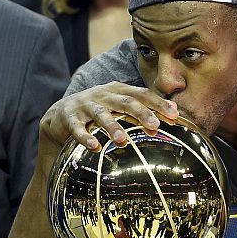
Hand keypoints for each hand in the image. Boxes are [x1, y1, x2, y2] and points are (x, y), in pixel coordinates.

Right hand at [38, 81, 177, 156]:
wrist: (61, 114)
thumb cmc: (100, 111)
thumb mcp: (121, 107)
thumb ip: (145, 108)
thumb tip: (175, 113)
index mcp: (118, 90)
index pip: (142, 95)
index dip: (158, 104)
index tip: (174, 115)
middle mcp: (103, 95)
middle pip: (125, 102)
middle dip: (141, 113)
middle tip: (155, 126)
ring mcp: (85, 105)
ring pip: (101, 115)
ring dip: (112, 127)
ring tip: (123, 140)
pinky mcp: (69, 118)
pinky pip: (77, 128)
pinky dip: (85, 137)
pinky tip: (94, 147)